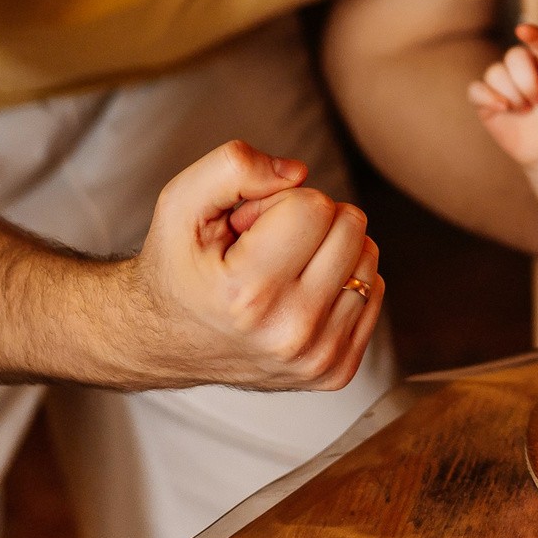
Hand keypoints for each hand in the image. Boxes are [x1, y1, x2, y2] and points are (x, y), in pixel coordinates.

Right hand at [126, 140, 382, 390]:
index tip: (246, 228)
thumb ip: (233, 166)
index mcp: (249, 294)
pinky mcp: (336, 371)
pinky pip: (374, 290)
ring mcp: (317, 358)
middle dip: (309, 220)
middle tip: (264, 246)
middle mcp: (289, 332)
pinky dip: (341, 281)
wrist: (163, 343)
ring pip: (367, 256)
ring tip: (278, 271)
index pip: (314, 206)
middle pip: (350, 227)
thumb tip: (298, 172)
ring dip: (327, 250)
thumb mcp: (180, 203)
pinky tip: (297, 294)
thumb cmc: (179, 267)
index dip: (278, 202)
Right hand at [467, 24, 537, 167]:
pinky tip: (503, 108)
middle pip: (513, 56)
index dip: (530, 33)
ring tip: (526, 110)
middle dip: (527, 82)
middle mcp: (521, 65)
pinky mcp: (486, 100)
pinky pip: (476, 90)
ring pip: (495, 73)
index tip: (523, 31)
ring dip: (513, 95)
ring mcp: (502, 82)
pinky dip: (488, 98)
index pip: (536, 38)